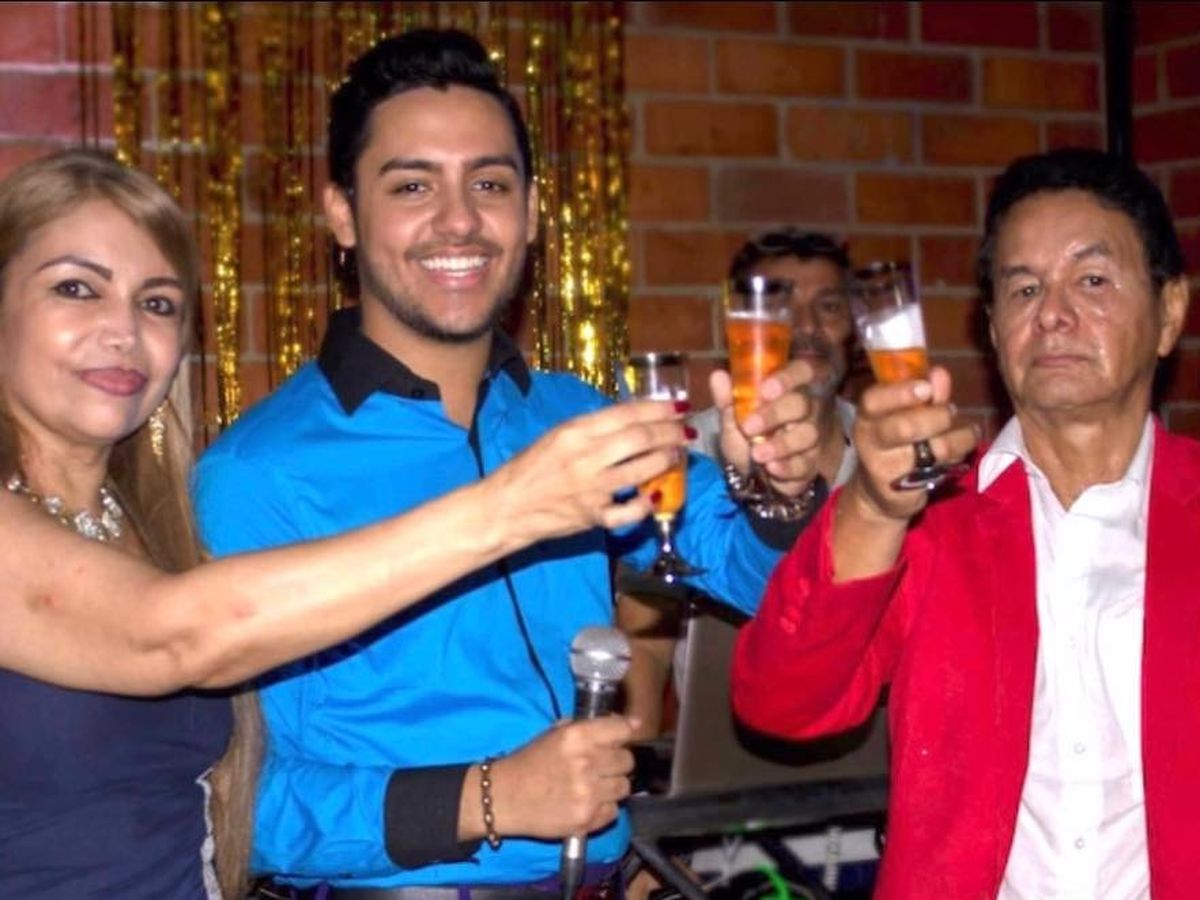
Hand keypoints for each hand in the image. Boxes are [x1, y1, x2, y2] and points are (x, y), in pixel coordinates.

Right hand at [487, 399, 688, 540]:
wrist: (505, 507)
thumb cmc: (529, 468)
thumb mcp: (556, 437)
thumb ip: (591, 429)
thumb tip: (630, 420)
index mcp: (574, 431)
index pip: (626, 414)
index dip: (658, 409)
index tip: (679, 406)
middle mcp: (585, 456)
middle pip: (640, 439)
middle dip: (670, 433)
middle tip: (686, 432)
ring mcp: (591, 488)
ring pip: (642, 470)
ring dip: (666, 460)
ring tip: (677, 455)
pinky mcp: (594, 517)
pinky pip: (630, 511)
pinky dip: (647, 504)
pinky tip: (656, 496)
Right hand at [490, 716, 636, 837]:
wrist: (503, 798)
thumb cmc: (529, 762)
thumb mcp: (555, 733)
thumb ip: (591, 727)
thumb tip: (630, 723)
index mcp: (577, 737)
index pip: (621, 730)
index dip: (623, 733)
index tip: (619, 738)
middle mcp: (586, 763)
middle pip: (627, 760)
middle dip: (616, 762)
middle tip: (599, 765)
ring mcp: (588, 794)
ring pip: (624, 787)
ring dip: (612, 786)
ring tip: (592, 786)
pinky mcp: (587, 819)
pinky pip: (614, 811)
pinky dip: (604, 808)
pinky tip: (586, 802)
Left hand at [710, 360, 821, 497]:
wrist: (754, 475)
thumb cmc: (749, 436)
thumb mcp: (733, 417)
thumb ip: (728, 398)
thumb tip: (718, 376)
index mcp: (789, 389)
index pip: (802, 371)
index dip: (788, 377)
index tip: (765, 389)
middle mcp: (806, 409)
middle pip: (802, 404)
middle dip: (775, 414)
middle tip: (749, 426)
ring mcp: (811, 436)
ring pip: (808, 434)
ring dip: (781, 444)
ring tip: (757, 454)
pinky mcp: (810, 463)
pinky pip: (805, 463)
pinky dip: (788, 467)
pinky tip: (771, 468)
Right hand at [847, 366, 978, 522]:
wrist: (879, 494)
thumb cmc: (895, 444)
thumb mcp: (904, 415)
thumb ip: (924, 394)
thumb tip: (939, 373)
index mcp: (868, 416)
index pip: (873, 400)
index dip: (901, 393)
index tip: (926, 387)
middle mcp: (870, 440)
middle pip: (904, 428)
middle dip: (936, 416)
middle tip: (951, 411)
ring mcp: (885, 467)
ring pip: (931, 450)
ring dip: (958, 438)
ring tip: (969, 432)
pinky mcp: (902, 489)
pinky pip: (940, 470)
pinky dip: (958, 457)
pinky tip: (962, 451)